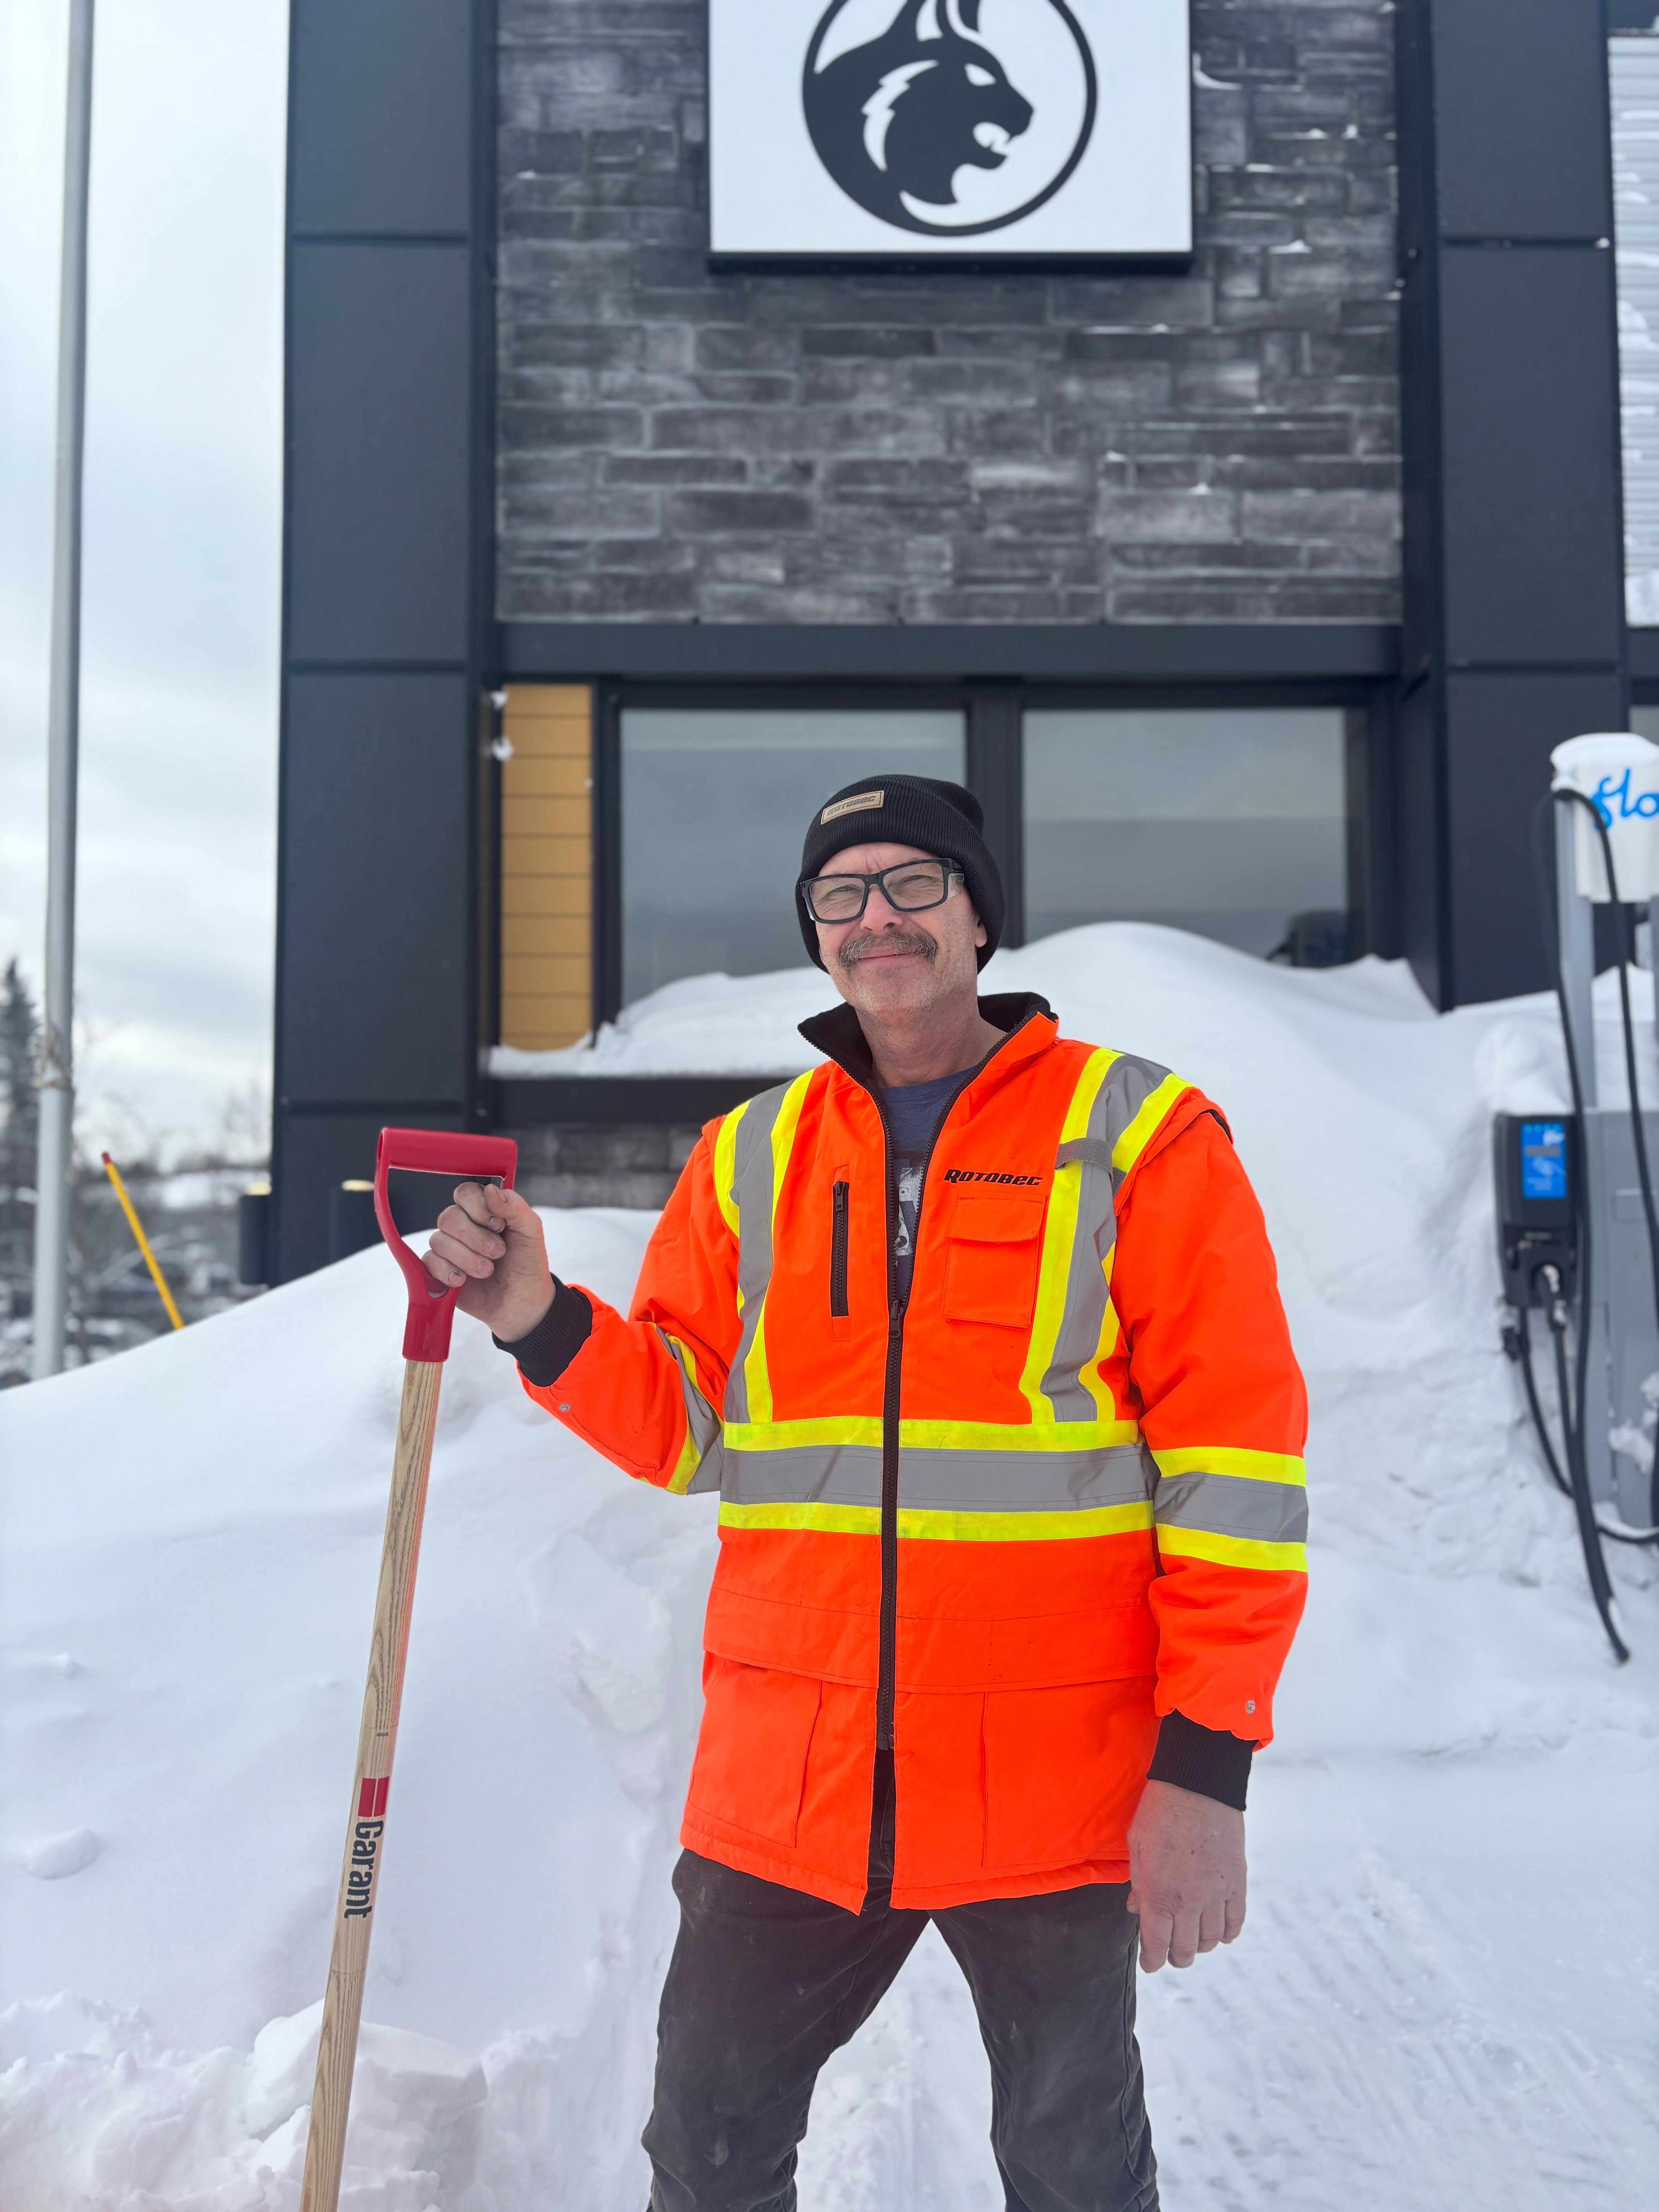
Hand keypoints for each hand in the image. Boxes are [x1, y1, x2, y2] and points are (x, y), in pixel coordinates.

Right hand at [423, 1182, 554, 1344]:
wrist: (522, 1302)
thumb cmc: (527, 1263)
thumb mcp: (530, 1231)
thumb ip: (514, 1207)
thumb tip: (489, 1189)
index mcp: (484, 1210)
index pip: (465, 1193)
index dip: (478, 1208)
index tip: (499, 1225)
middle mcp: (463, 1226)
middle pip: (449, 1217)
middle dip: (476, 1238)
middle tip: (498, 1253)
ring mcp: (450, 1248)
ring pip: (438, 1240)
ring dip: (467, 1258)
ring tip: (487, 1270)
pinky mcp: (439, 1270)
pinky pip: (429, 1262)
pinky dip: (448, 1272)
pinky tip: (463, 1281)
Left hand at [1126, 1779, 1245, 1971]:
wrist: (1199, 1785)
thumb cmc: (1160, 1811)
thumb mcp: (1137, 1845)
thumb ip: (1137, 1883)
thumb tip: (1135, 1910)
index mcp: (1159, 1893)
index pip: (1156, 1945)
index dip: (1152, 1961)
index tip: (1150, 1963)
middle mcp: (1189, 1901)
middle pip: (1185, 1950)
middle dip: (1175, 1956)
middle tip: (1169, 1951)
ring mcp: (1216, 1894)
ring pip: (1211, 1941)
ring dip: (1200, 1946)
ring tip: (1192, 1940)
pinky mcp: (1237, 1883)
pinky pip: (1235, 1922)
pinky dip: (1227, 1933)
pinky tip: (1220, 1932)